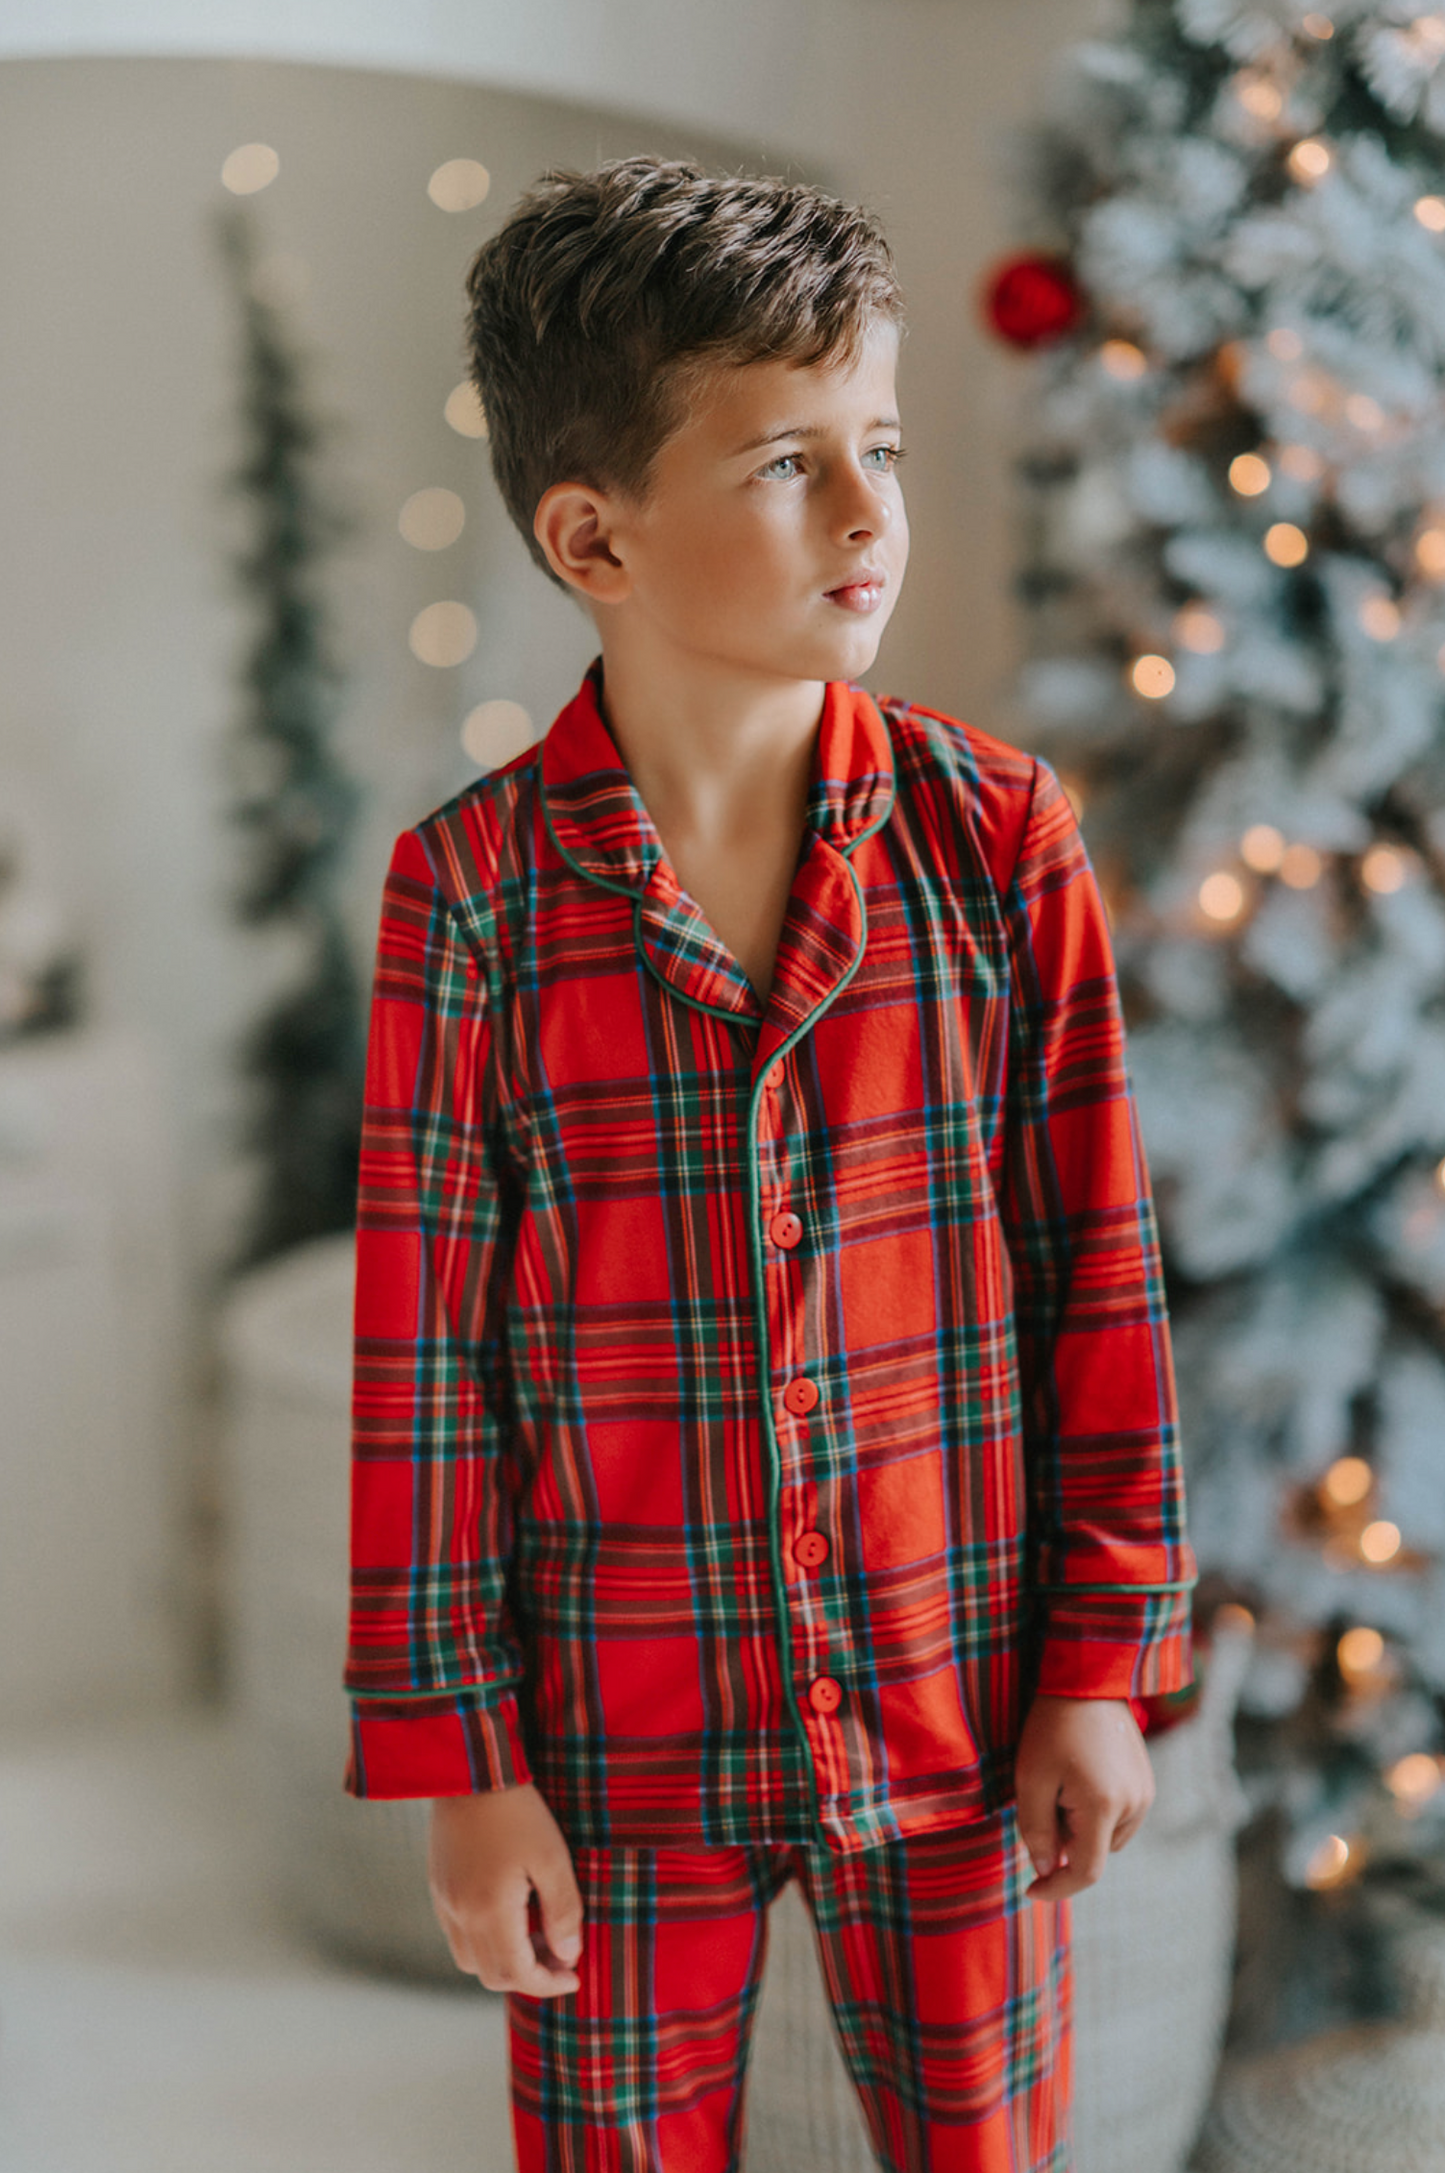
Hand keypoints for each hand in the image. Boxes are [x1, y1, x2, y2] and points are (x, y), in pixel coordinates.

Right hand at [428, 1782, 583, 1996]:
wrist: (471, 1770)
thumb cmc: (517, 1811)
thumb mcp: (553, 1858)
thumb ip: (563, 1910)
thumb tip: (568, 1955)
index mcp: (488, 1912)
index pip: (516, 1974)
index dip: (548, 1984)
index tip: (574, 1977)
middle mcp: (459, 1915)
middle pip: (491, 1975)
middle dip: (528, 1976)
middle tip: (560, 1956)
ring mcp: (444, 1901)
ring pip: (470, 1959)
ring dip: (504, 1961)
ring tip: (536, 1935)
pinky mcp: (438, 1886)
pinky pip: (457, 1934)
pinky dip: (485, 1940)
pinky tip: (510, 1913)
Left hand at [1013, 1694, 1153, 1901]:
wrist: (1088, 1680)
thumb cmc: (1052, 1727)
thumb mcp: (1032, 1778)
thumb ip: (1036, 1830)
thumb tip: (1046, 1869)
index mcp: (1105, 1806)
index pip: (1086, 1871)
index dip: (1056, 1887)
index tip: (1030, 1890)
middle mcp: (1134, 1806)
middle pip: (1095, 1853)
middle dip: (1065, 1843)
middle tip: (1043, 1799)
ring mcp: (1145, 1794)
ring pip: (1107, 1837)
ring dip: (1082, 1828)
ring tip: (1062, 1782)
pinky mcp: (1147, 1783)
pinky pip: (1119, 1817)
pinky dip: (1097, 1813)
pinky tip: (1080, 1777)